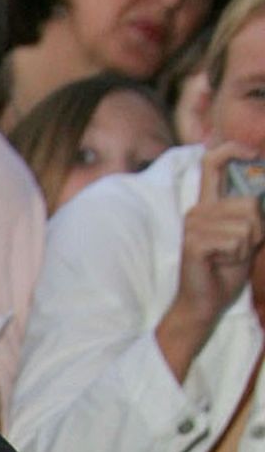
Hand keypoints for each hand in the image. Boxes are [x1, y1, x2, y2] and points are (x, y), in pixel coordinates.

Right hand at [157, 142, 264, 380]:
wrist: (205, 302)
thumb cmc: (224, 270)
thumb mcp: (245, 237)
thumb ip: (250, 214)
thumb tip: (259, 197)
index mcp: (207, 205)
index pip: (213, 164)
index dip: (232, 150)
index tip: (253, 152)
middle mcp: (198, 210)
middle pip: (250, 203)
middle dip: (257, 229)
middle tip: (239, 248)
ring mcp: (193, 224)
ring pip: (247, 224)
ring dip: (247, 246)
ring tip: (228, 257)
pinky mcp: (194, 242)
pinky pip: (235, 240)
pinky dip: (236, 256)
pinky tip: (220, 263)